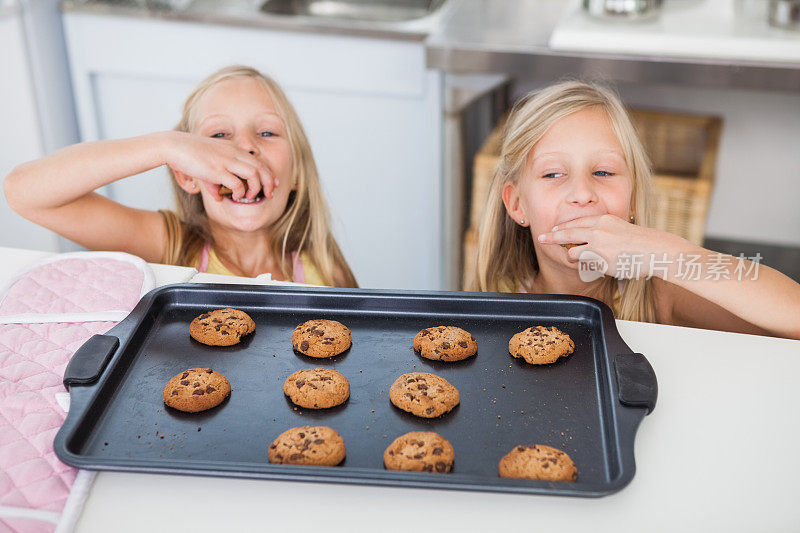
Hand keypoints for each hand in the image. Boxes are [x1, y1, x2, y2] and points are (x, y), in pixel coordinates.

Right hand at [161, 131, 274, 200]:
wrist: (174, 146)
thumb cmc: (189, 155)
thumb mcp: (207, 165)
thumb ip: (216, 181)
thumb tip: (219, 198)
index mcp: (233, 148)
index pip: (258, 160)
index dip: (268, 173)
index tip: (272, 183)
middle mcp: (233, 153)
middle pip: (261, 167)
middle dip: (268, 182)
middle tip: (269, 193)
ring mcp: (226, 161)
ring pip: (254, 175)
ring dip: (256, 188)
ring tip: (251, 196)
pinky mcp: (217, 171)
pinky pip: (237, 184)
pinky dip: (240, 193)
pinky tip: (236, 196)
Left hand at [537, 214, 684, 279]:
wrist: (656, 250)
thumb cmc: (642, 243)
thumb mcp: (622, 229)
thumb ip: (607, 231)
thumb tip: (594, 238)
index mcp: (604, 219)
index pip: (578, 221)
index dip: (564, 226)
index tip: (555, 229)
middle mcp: (599, 228)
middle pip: (568, 231)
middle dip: (552, 236)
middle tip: (542, 238)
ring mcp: (598, 243)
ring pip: (572, 249)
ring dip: (570, 255)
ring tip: (573, 258)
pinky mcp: (600, 258)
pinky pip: (583, 263)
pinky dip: (581, 264)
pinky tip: (586, 266)